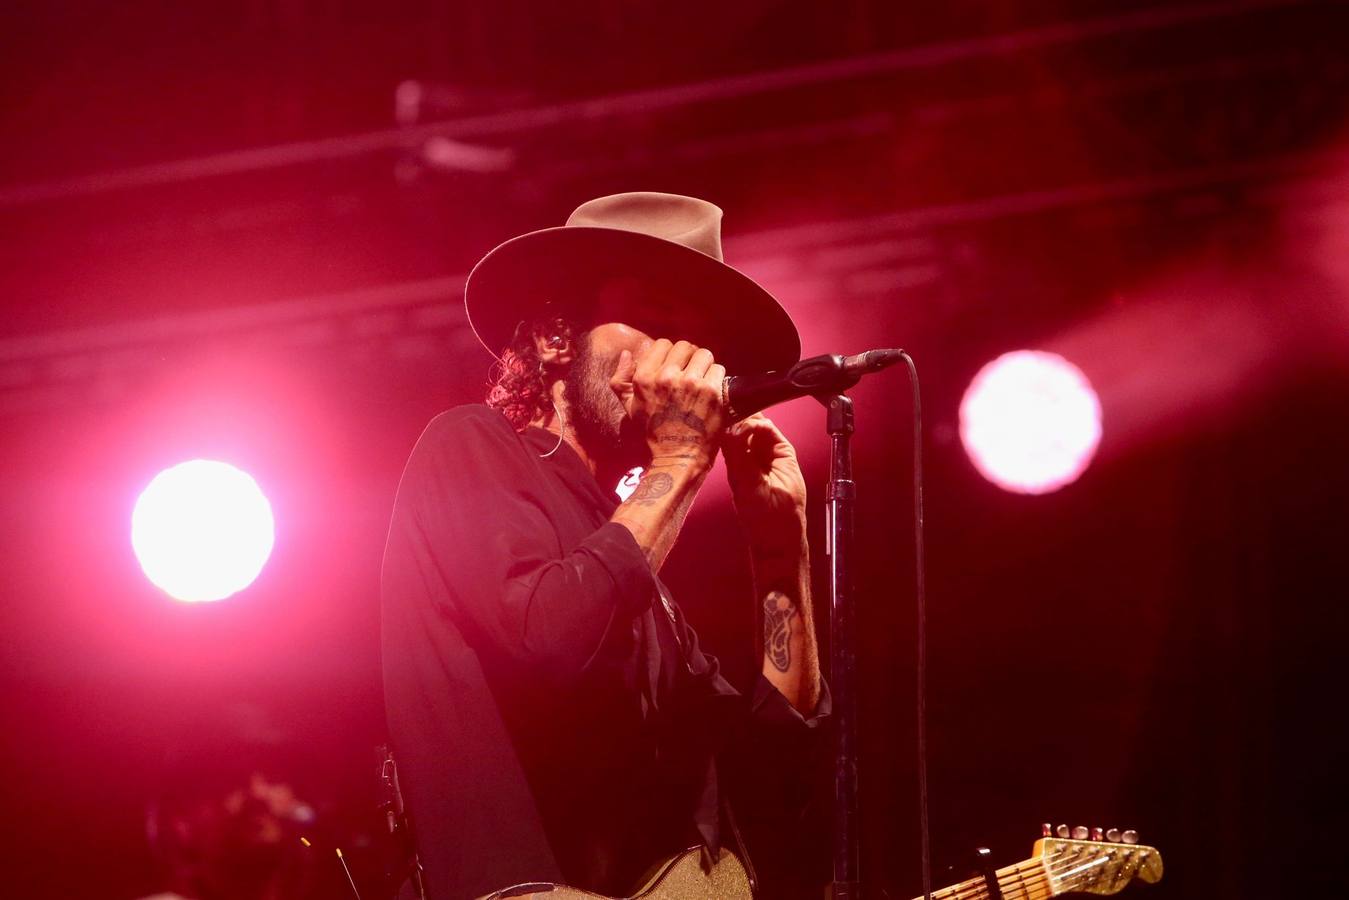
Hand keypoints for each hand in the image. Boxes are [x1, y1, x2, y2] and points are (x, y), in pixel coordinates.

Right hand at [628, 339, 726, 470]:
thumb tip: (626, 354)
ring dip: (705, 365)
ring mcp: (690, 383)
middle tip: (692, 372)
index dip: (672, 353)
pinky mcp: (711, 391)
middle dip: (690, 357)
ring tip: (703, 380)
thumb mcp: (630, 408)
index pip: (663, 344)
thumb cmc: (654, 433)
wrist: (678, 456)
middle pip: (686, 346)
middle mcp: (666, 377)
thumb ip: (620, 380)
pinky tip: (712, 391)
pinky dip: (717, 378)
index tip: (677, 366)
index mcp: (644, 378)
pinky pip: (718, 369)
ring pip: (704, 354)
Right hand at [722, 414, 806, 549]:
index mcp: (782, 453)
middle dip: (733, 422)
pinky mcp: (740, 473)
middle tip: (715, 421)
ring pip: (737, 438)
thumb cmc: (775, 521)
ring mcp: (753, 463)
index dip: (746, 421)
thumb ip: (741, 458)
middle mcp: (767, 454)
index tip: (728, 423)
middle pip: (749, 426)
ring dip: (725, 433)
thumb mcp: (756, 488)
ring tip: (711, 431)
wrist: (774, 548)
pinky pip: (730, 453)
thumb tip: (728, 430)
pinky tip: (711, 444)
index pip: (763, 425)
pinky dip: (721, 447)